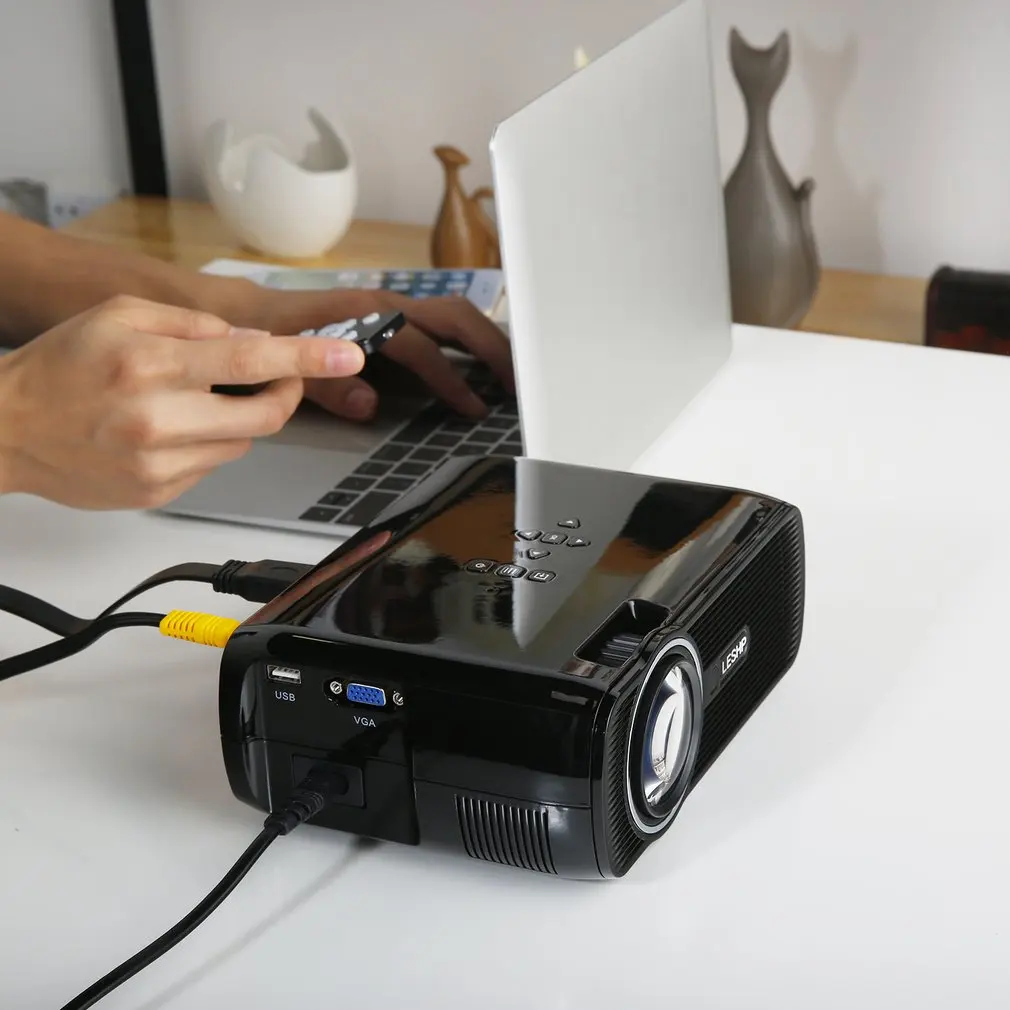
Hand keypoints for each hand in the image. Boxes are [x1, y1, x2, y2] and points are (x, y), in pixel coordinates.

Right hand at [0, 295, 364, 508]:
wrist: (6, 429)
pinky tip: (168, 431)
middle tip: (279, 380)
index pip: (250, 360)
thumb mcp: (118, 315)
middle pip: (265, 416)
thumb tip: (248, 339)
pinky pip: (212, 466)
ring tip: (192, 402)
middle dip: (285, 395)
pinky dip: (208, 443)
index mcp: (151, 364)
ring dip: (238, 419)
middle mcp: (159, 418)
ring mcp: (160, 463)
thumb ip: (190, 322)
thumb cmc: (59, 367)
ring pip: (241, 442)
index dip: (308, 359)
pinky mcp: (158, 492)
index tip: (349, 356)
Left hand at [250, 287, 512, 421]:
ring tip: (514, 375)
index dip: (450, 381)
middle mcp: (387, 304)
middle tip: (518, 385)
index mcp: (365, 316)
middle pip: (456, 318)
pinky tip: (485, 363)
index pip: (421, 349)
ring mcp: (395, 306)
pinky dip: (471, 339)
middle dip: (492, 349)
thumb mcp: (288, 369)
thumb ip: (326, 389)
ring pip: (456, 314)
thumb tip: (371, 405)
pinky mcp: (397, 314)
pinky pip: (444, 321)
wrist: (254, 315)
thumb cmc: (271, 342)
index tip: (475, 410)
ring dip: (488, 341)